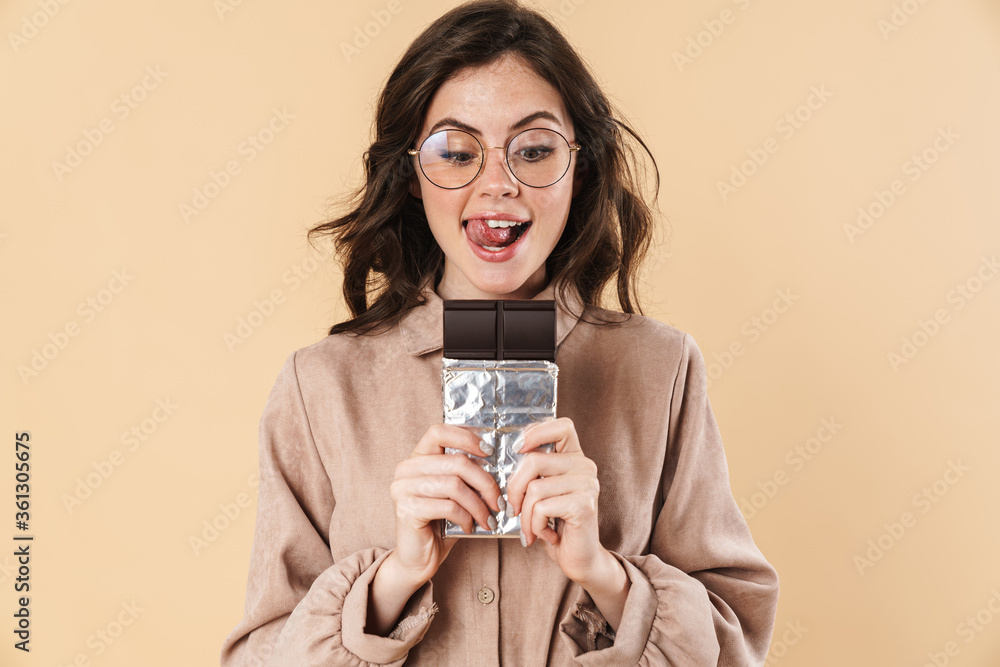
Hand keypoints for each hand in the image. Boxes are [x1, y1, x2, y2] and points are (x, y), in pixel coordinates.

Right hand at [387, 423, 502, 586]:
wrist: (418, 559)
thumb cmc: (440, 524)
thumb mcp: (455, 493)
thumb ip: (467, 475)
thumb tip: (499, 462)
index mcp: (417, 458)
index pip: (438, 431)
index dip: (466, 437)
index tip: (489, 451)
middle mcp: (405, 469)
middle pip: (456, 462)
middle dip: (485, 482)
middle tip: (499, 501)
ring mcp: (402, 489)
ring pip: (454, 485)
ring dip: (479, 504)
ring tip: (489, 518)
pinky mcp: (406, 510)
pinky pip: (448, 506)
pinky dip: (466, 517)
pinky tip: (471, 526)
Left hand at [504, 417, 605, 583]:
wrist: (579, 559)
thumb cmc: (557, 525)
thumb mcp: (542, 493)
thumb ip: (532, 473)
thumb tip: (505, 459)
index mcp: (574, 458)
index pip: (562, 426)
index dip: (537, 432)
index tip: (518, 449)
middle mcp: (585, 466)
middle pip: (534, 461)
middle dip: (515, 490)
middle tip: (514, 510)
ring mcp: (587, 484)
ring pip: (534, 488)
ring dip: (526, 515)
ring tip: (533, 529)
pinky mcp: (583, 504)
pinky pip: (542, 507)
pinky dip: (536, 526)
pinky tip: (547, 535)